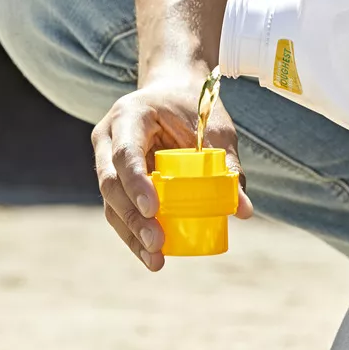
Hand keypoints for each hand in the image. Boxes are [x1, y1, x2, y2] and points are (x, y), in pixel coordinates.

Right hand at [91, 72, 253, 271]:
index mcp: (129, 116)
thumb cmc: (194, 106)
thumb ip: (227, 165)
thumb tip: (242, 210)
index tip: (153, 210)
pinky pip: (118, 208)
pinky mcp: (114, 177)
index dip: (136, 183)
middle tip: (157, 244)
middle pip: (110, 182)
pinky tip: (150, 255)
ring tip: (155, 260)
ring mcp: (106, 158)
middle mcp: (108, 137)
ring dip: (130, 233)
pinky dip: (132, 233)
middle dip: (132, 217)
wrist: (172, 88)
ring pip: (110, 202)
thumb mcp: (214, 128)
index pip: (126, 153)